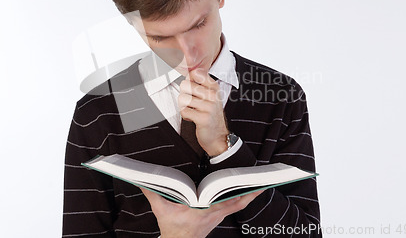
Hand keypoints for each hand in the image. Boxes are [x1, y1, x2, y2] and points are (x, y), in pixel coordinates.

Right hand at [140, 187, 263, 237]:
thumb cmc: (172, 227)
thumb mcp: (161, 210)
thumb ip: (153, 192)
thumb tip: (142, 178)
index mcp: (202, 211)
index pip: (222, 201)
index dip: (233, 193)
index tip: (244, 181)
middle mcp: (214, 213)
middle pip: (237, 202)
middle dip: (250, 190)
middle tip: (262, 179)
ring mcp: (219, 215)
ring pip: (240, 203)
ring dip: (251, 193)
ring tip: (262, 181)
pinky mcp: (220, 215)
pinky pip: (237, 205)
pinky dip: (246, 197)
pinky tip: (253, 189)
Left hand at [178, 70, 227, 156]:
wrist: (218, 136)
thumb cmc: (210, 115)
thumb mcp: (210, 97)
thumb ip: (200, 84)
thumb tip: (188, 72)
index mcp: (214, 88)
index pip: (196, 73)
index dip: (189, 79)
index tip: (191, 87)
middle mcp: (213, 96)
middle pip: (185, 85)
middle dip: (184, 94)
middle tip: (191, 102)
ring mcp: (209, 107)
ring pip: (183, 98)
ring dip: (183, 106)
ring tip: (191, 110)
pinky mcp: (203, 118)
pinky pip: (184, 111)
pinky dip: (185, 115)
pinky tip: (192, 117)